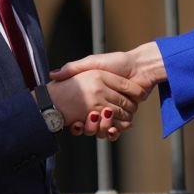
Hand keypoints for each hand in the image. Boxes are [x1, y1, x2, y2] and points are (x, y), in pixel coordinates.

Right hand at [51, 42, 166, 139]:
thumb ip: (73, 68)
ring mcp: (114, 111)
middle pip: (91, 123)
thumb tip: (53, 75)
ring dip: (100, 129)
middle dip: (88, 125)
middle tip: (84, 122)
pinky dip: (114, 132)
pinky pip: (117, 129)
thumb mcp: (91, 63)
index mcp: (93, 94)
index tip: (72, 121)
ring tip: (99, 122)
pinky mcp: (126, 115)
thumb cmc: (117, 61)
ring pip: (102, 129)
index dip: (76, 119)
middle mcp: (102, 104)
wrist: (141, 66)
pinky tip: (112, 130)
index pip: (80, 112)